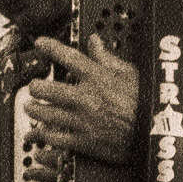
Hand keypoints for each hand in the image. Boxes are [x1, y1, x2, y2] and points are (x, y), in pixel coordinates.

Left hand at [24, 35, 140, 164]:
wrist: (151, 136)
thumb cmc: (143, 104)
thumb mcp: (129, 74)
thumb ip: (107, 57)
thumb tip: (94, 40)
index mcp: (96, 77)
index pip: (67, 56)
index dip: (49, 47)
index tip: (39, 43)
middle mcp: (84, 96)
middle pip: (44, 88)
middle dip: (35, 87)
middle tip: (35, 87)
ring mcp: (80, 119)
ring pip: (42, 112)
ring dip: (33, 109)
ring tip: (31, 107)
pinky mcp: (81, 141)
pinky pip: (51, 136)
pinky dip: (40, 134)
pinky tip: (36, 132)